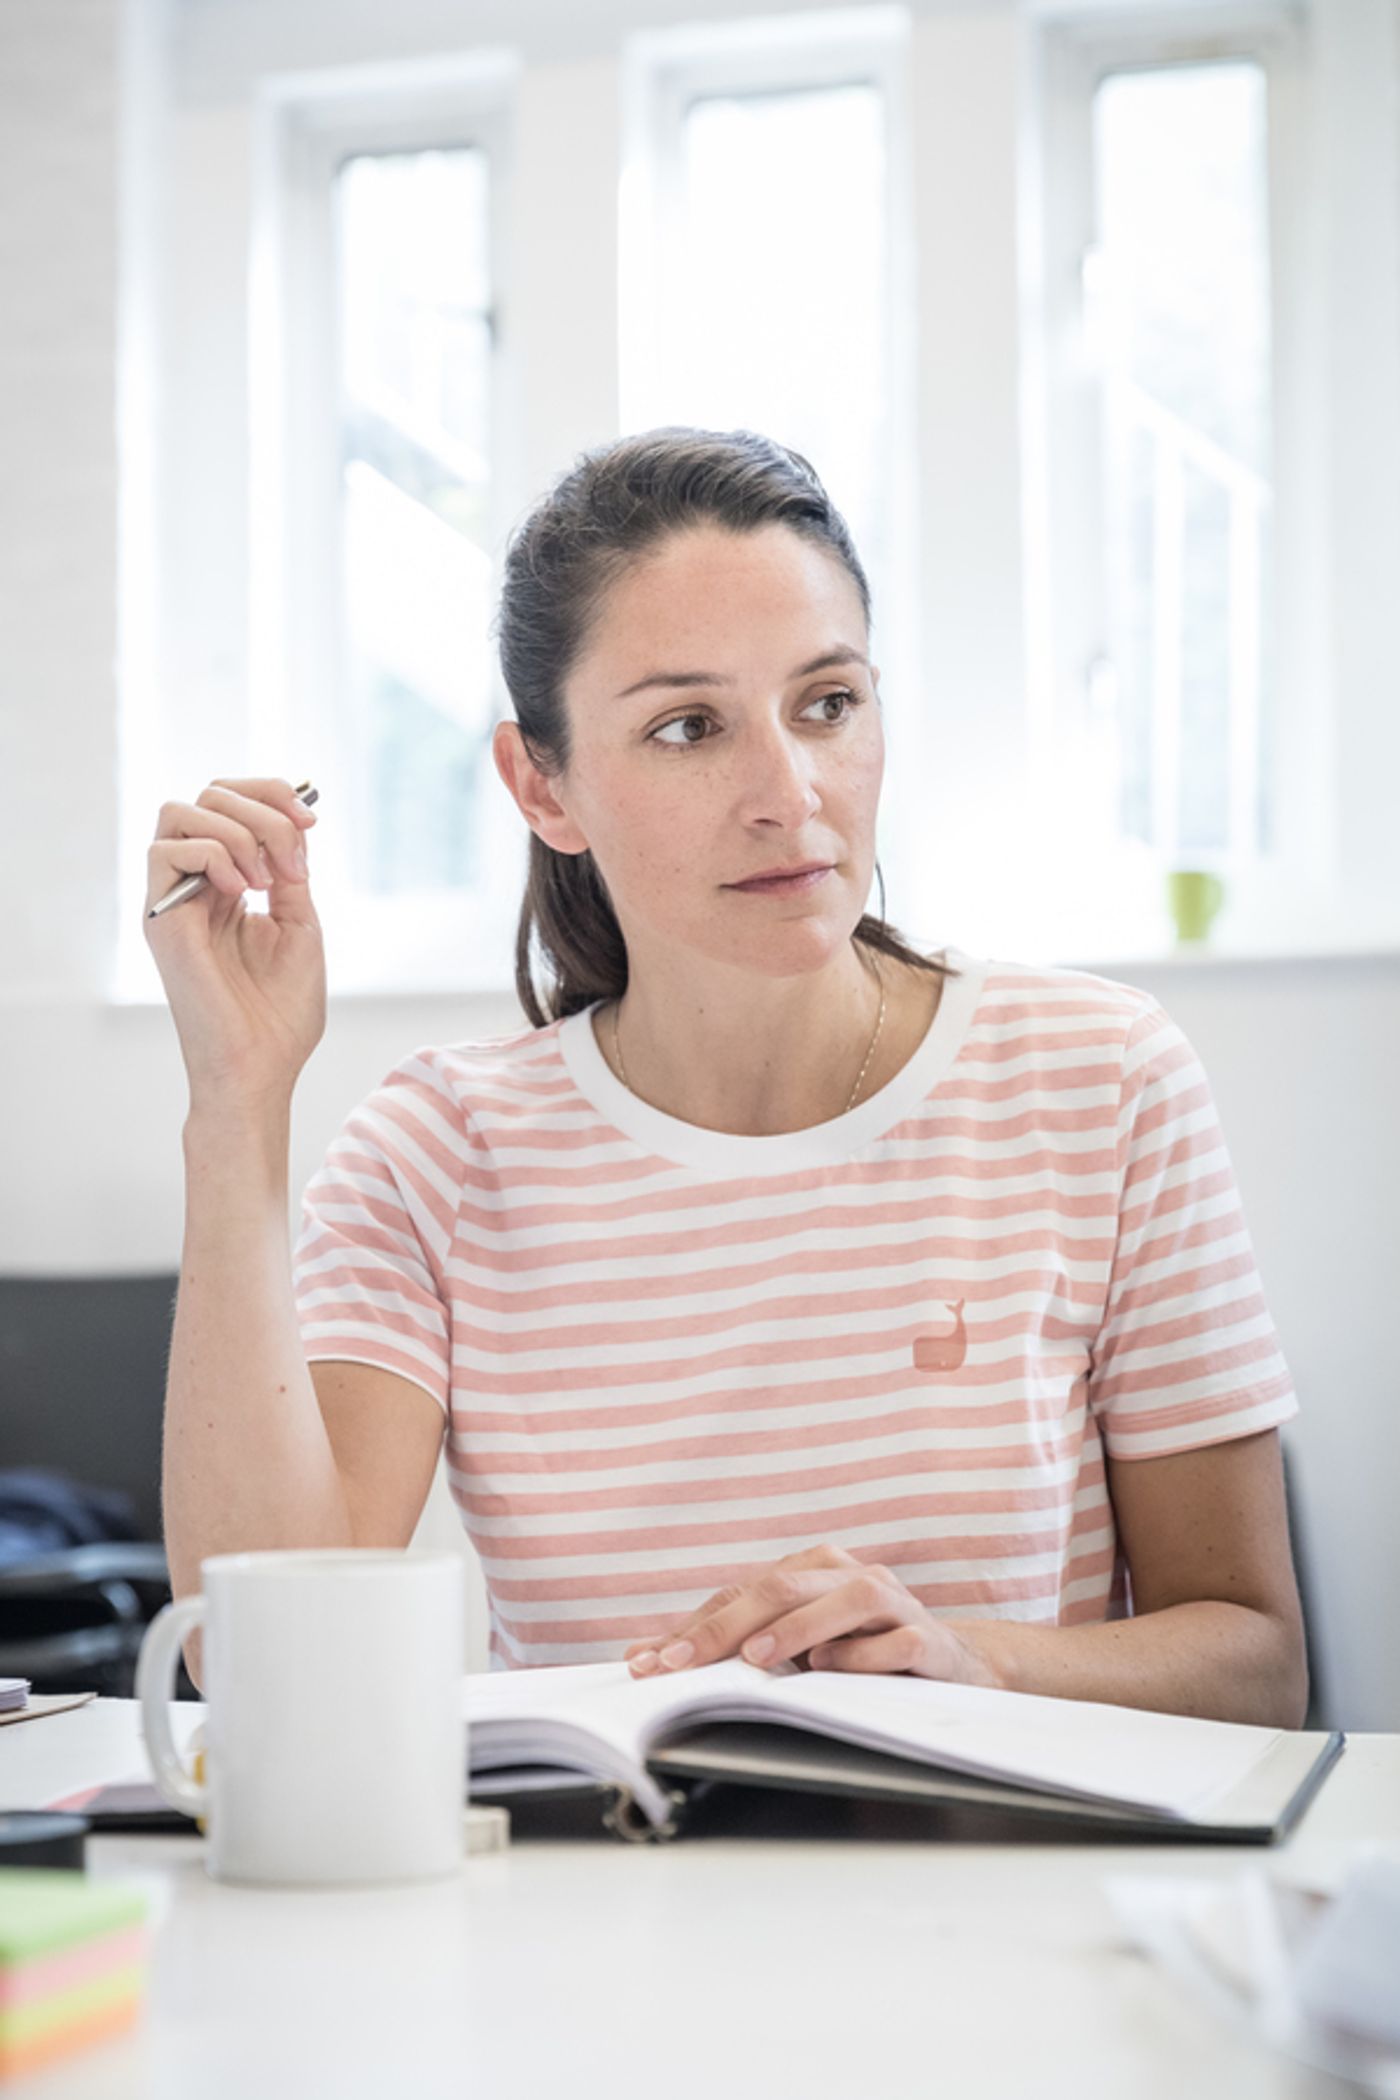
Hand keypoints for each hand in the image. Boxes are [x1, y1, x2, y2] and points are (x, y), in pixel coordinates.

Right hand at [143, 777, 325, 1105]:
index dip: (271, 795)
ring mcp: (174, 901)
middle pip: (207, 795)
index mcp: (228, 885)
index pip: (230, 805)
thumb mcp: (299, 926)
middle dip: (263, 806)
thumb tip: (290, 826)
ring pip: (179, 811)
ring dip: (239, 830)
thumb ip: (287, 873)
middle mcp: (195, 886)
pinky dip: (212, 854)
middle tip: (297, 857)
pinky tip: (241, 892)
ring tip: (265, 881)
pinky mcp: (160, 920)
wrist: (261, 1067)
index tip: (312, 822)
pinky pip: (166, 851)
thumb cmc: (280, 1014)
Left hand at [623, 1543, 1003, 1685]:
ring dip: (796, 1630)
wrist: (951, 1663)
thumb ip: (737, 1645)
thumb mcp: (798, 1646)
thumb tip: (647, 1655)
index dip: (694, 1627)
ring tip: (755, 1657)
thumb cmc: (859, 1651)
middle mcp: (850, 1576)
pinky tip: (832, 1669)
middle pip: (782, 1588)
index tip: (648, 1661)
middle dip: (724, 1626)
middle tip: (680, 1663)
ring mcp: (894, 1604)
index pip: (745, 1592)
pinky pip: (896, 1643)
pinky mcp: (928, 1640)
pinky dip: (863, 1656)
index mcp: (815, 1570)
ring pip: (844, 1601)